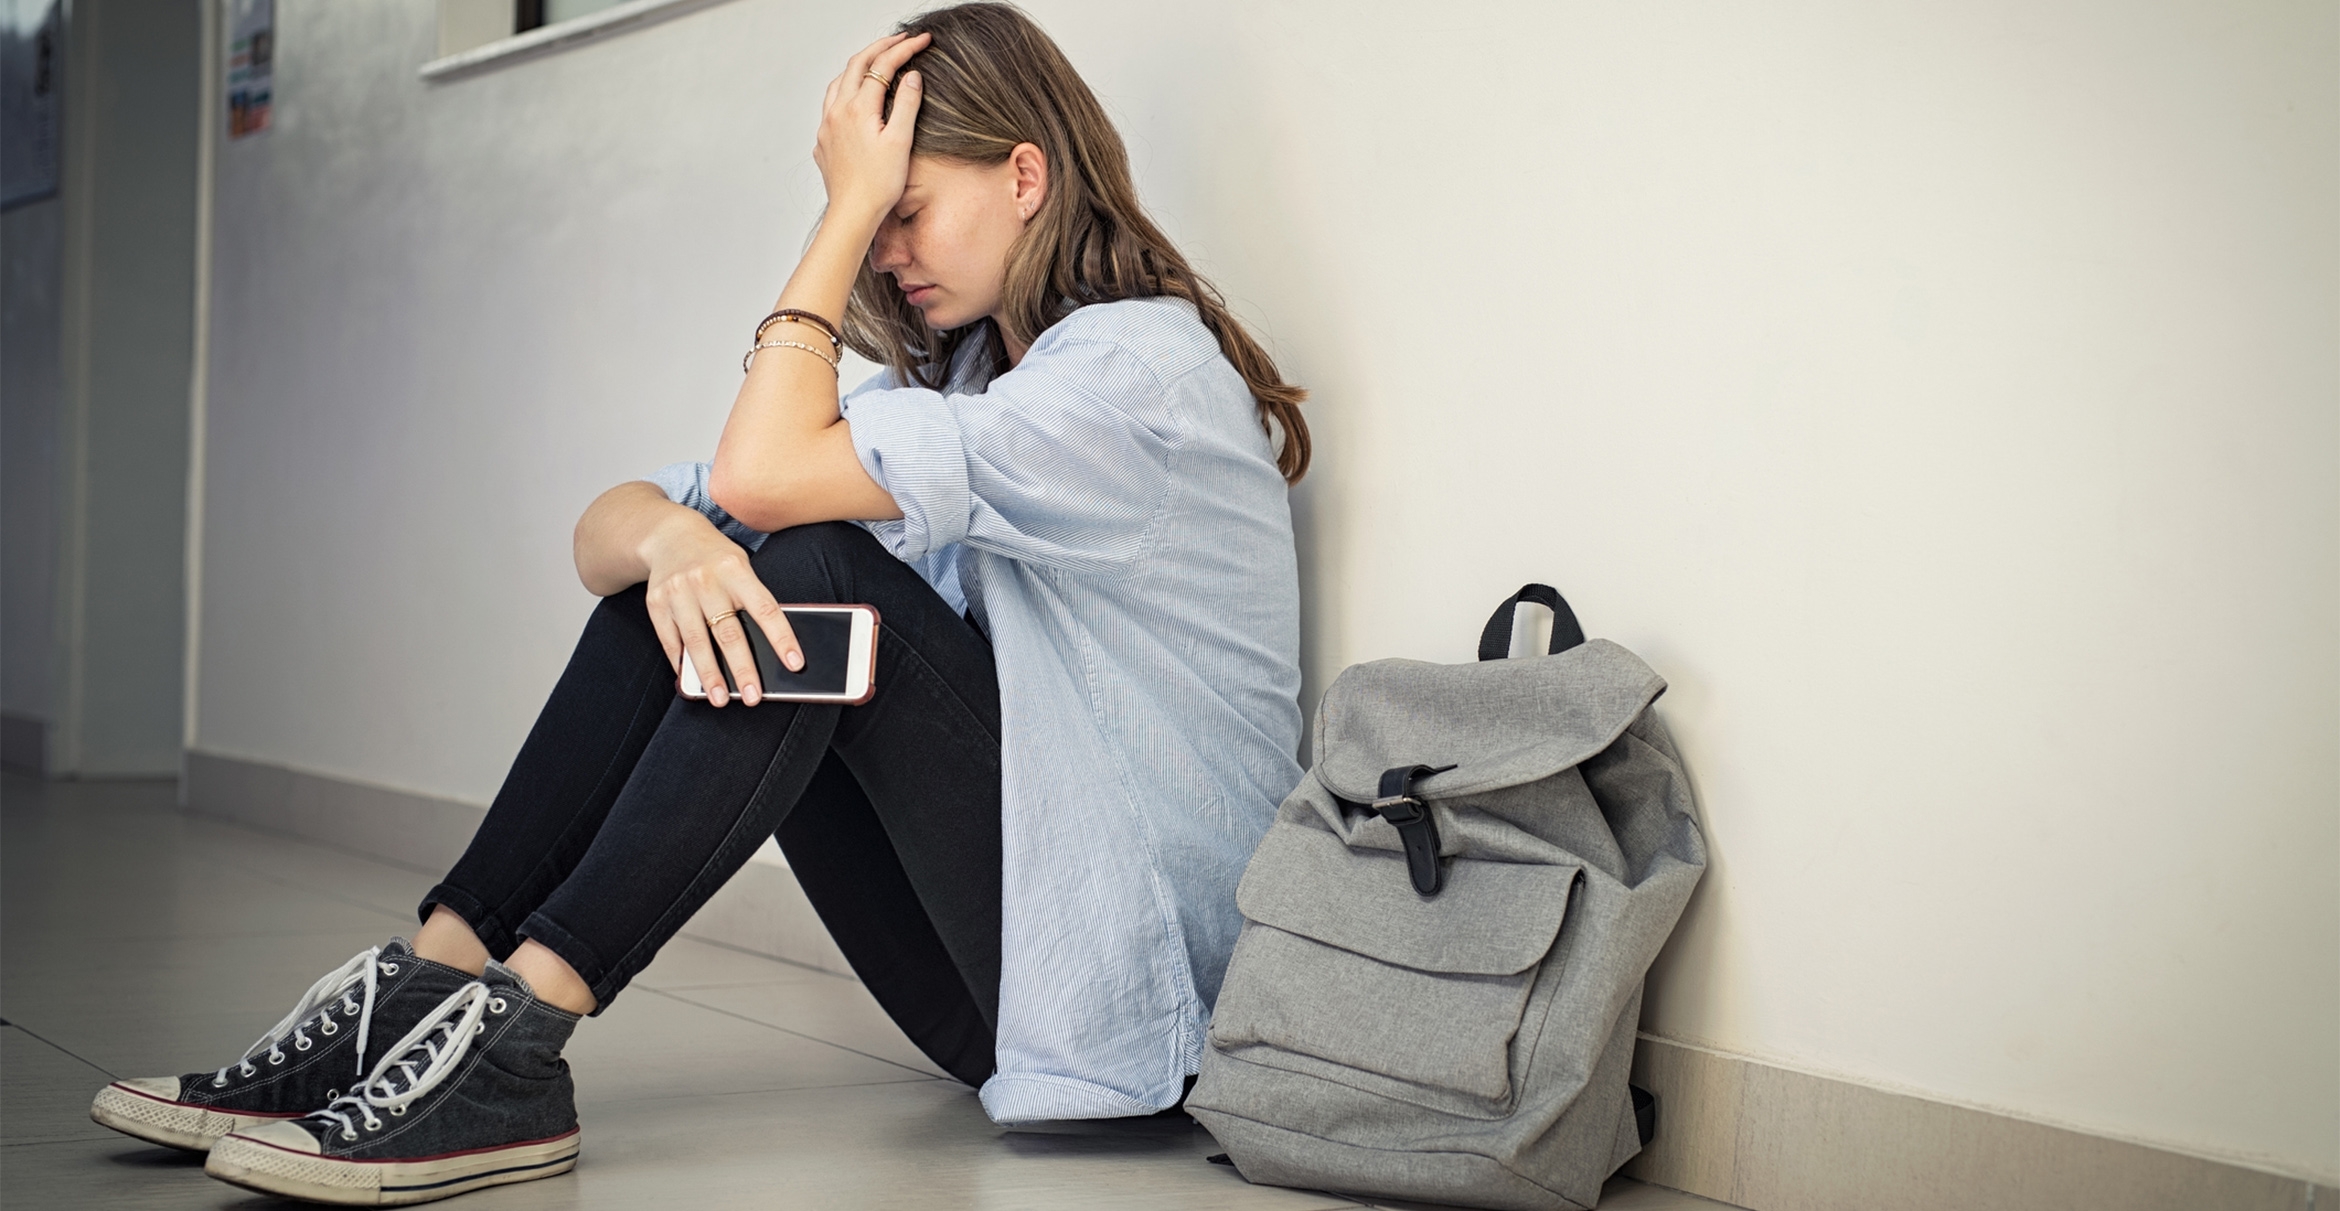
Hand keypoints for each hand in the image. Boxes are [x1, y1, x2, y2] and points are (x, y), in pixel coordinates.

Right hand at [640, 512, 800, 707]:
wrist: (670, 535)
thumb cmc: (716, 558)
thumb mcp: (740, 567)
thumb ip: (752, 600)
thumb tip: (771, 648)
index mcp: (736, 570)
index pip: (765, 609)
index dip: (782, 638)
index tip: (795, 664)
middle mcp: (706, 581)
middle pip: (728, 632)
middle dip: (743, 669)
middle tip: (753, 697)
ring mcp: (678, 592)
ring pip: (696, 641)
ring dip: (709, 674)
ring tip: (720, 698)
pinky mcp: (656, 603)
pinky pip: (670, 640)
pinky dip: (682, 664)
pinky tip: (691, 682)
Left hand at [813, 31, 930, 224]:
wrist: (853, 214)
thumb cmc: (879, 184)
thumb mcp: (901, 141)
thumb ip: (906, 103)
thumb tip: (912, 75)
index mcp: (859, 108)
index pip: (882, 65)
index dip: (904, 49)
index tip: (922, 41)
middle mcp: (838, 111)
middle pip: (856, 64)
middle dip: (880, 48)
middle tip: (902, 40)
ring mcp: (827, 126)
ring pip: (839, 82)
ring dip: (858, 66)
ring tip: (877, 63)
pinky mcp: (823, 141)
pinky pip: (831, 104)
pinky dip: (846, 90)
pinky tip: (856, 99)